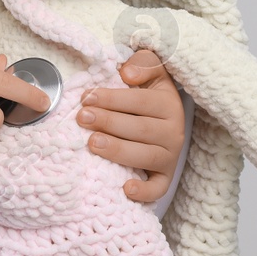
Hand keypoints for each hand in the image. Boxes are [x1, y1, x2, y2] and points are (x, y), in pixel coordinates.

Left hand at [78, 49, 185, 203]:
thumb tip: (128, 73)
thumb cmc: (147, 91)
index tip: (87, 97)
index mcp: (168, 104)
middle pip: (140, 129)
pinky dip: (144, 192)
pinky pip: (158, 188)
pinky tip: (125, 188)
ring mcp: (170, 157)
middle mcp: (174, 132)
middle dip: (108, 122)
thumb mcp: (149, 70)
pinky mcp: (164, 176)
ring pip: (145, 157)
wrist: (161, 116)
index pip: (140, 102)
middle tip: (82, 118)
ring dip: (118, 151)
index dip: (113, 99)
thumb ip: (142, 63)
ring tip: (92, 143)